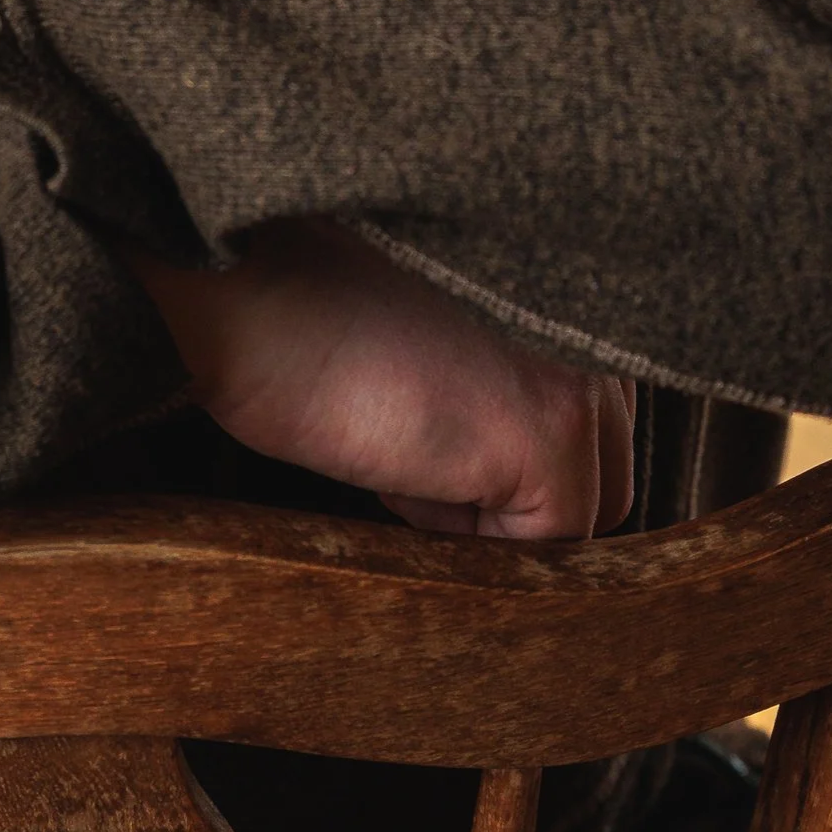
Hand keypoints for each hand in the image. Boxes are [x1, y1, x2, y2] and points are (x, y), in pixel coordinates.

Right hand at [136, 216, 635, 540]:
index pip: (589, 421)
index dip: (500, 452)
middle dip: (506, 489)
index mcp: (568, 289)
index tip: (418, 421)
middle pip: (598, 470)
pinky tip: (394, 456)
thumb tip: (531, 487)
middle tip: (400, 436)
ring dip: (489, 511)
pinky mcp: (552, 432)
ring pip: (581, 511)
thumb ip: (505, 375)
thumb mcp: (433, 340)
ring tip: (396, 441)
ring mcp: (583, 375)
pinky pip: (545, 543)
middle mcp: (596, 322)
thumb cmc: (301, 313)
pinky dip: (464, 533)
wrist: (234, 287)